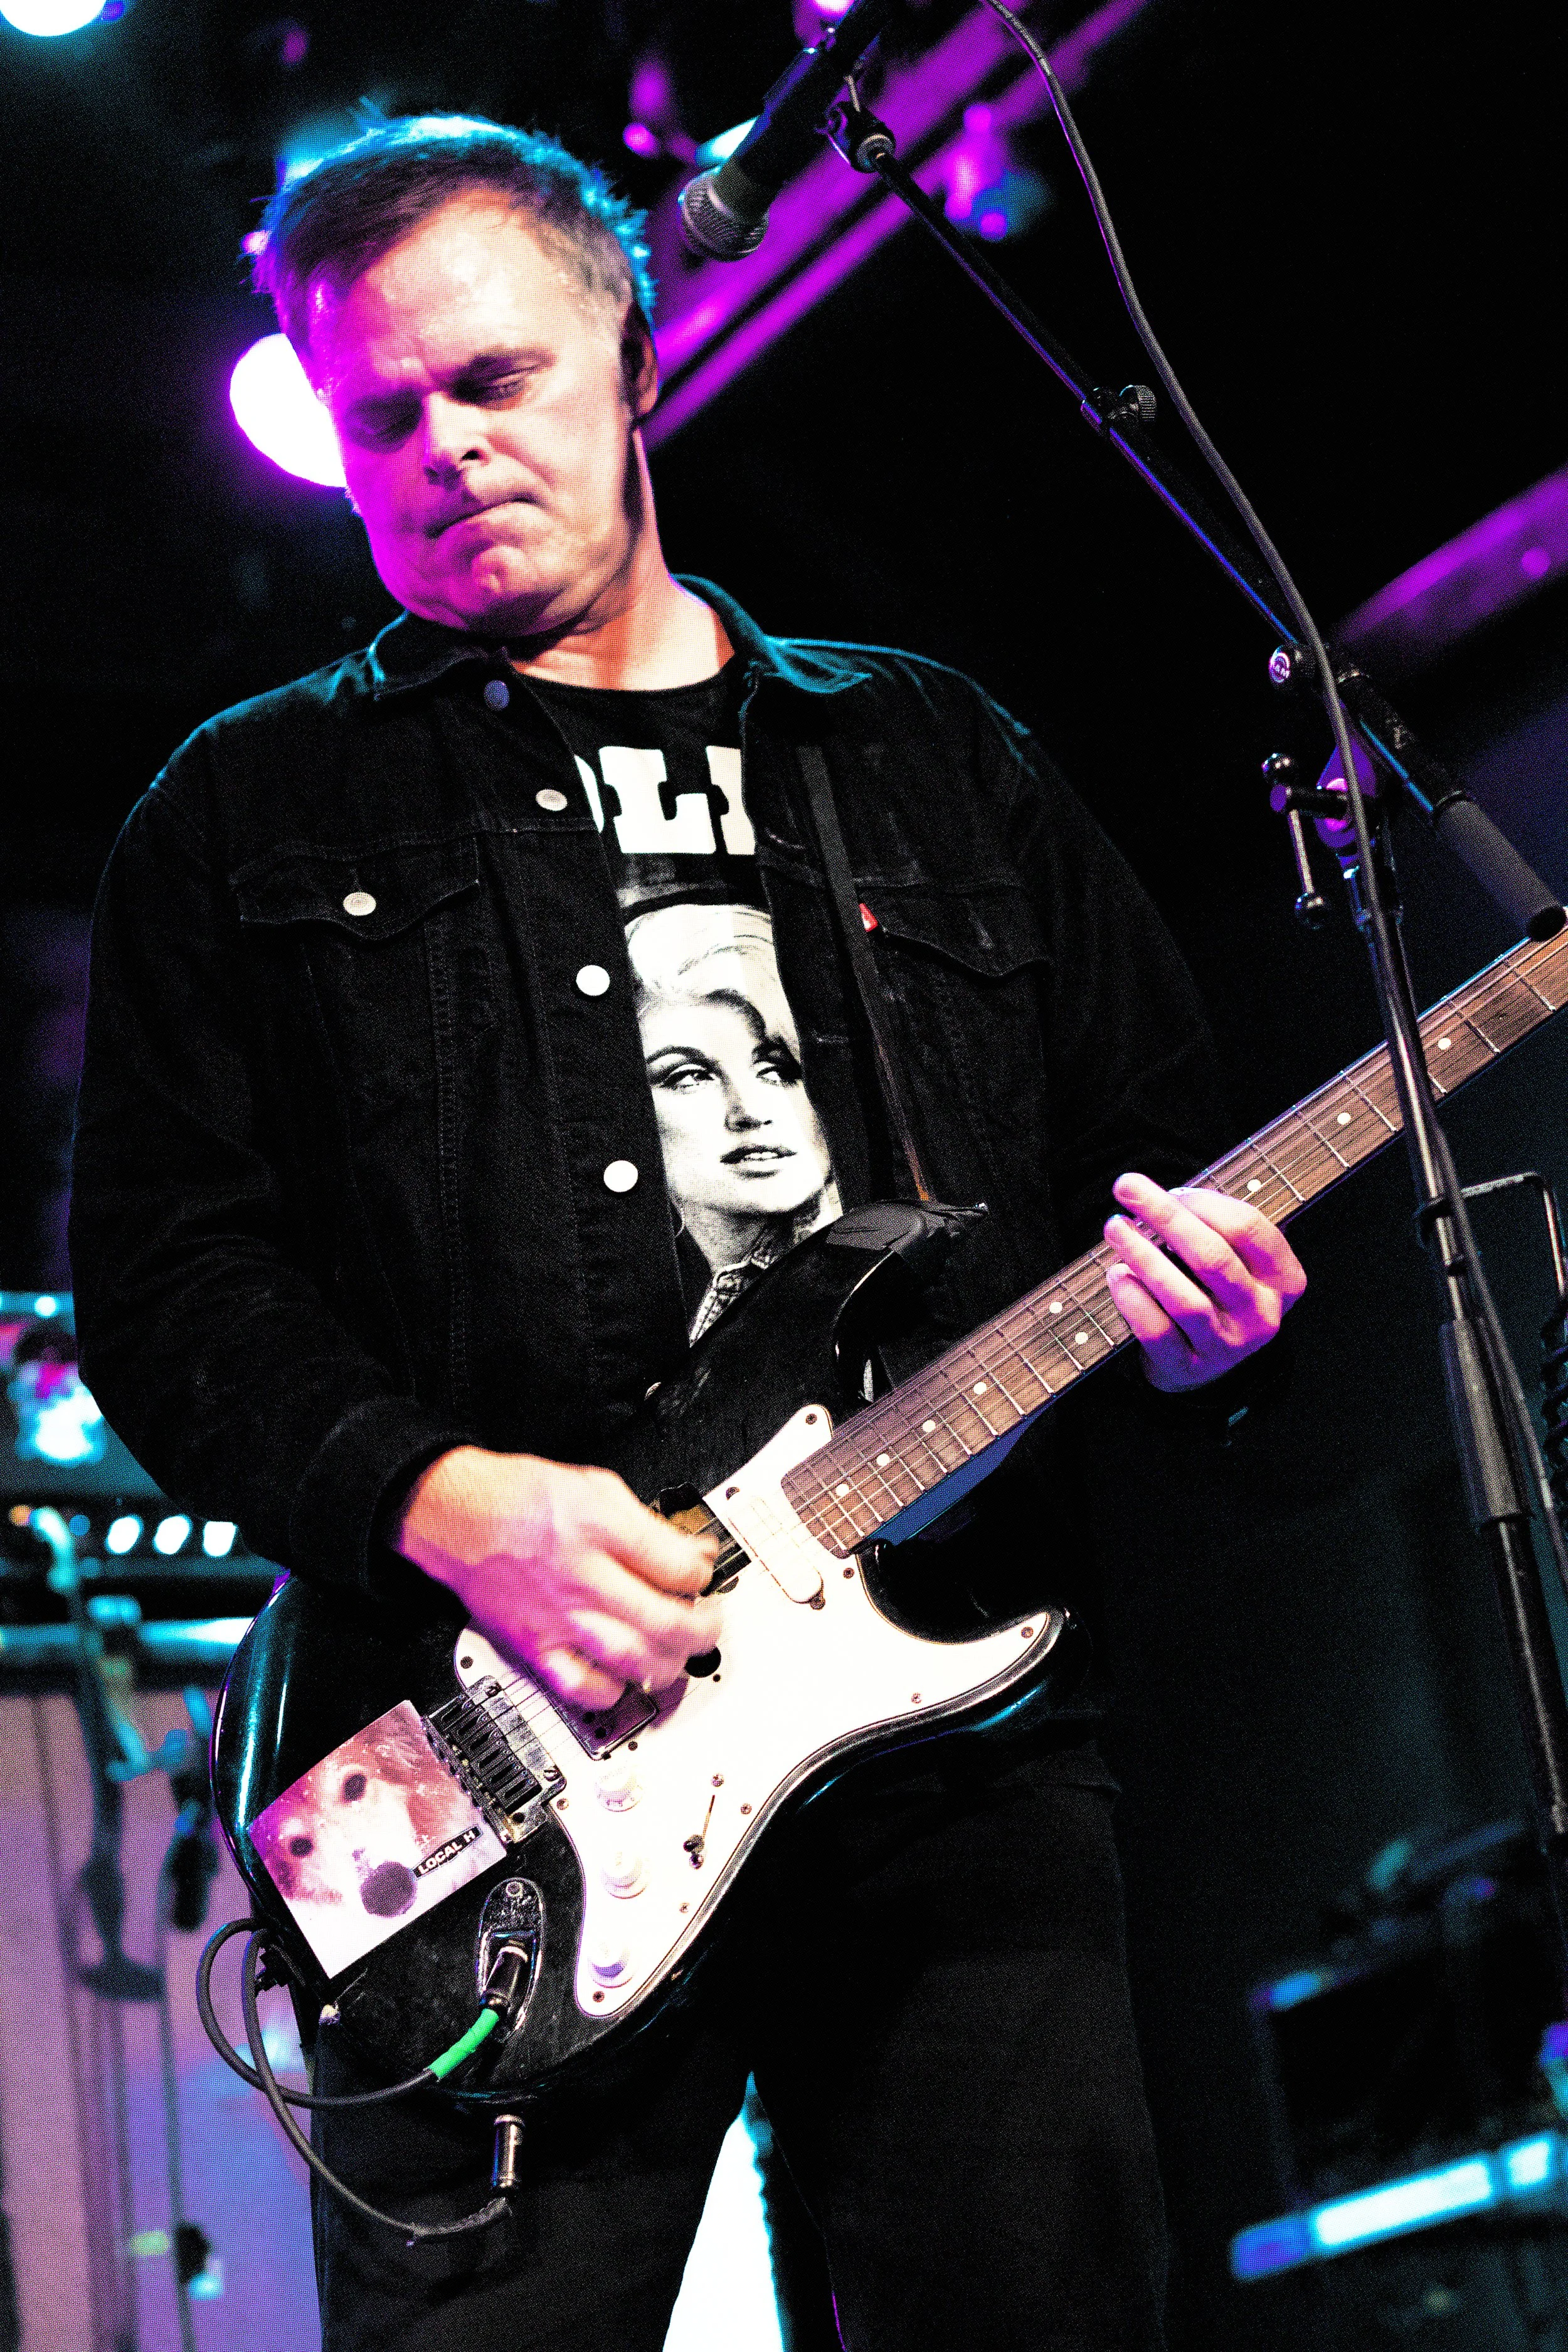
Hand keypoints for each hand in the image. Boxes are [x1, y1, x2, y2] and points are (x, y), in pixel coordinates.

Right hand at [395, 1447, 721, 1710]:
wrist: (457, 1517)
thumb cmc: (520, 1497)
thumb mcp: (593, 1485)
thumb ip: (646, 1521)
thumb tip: (692, 1549)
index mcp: (600, 1528)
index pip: (677, 1566)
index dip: (703, 1572)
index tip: (703, 1572)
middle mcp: (583, 1576)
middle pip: (667, 1620)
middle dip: (703, 1626)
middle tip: (708, 1621)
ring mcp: (559, 1617)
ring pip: (635, 1659)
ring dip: (671, 1662)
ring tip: (678, 1652)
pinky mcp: (536, 1647)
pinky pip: (583, 1688)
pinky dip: (614, 1690)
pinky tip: (625, 1676)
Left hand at [1102, 1171, 1305, 1393]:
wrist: (1205, 1363)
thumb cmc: (1215, 1291)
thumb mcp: (1235, 1258)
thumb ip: (1211, 1226)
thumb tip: (1161, 1199)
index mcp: (1283, 1279)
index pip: (1248, 1228)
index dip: (1204, 1202)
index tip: (1171, 1190)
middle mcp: (1261, 1315)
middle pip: (1213, 1258)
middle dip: (1166, 1217)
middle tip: (1127, 1187)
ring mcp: (1227, 1347)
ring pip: (1185, 1299)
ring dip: (1144, 1257)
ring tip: (1116, 1228)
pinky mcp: (1189, 1368)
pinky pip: (1157, 1332)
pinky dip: (1133, 1300)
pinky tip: (1117, 1274)